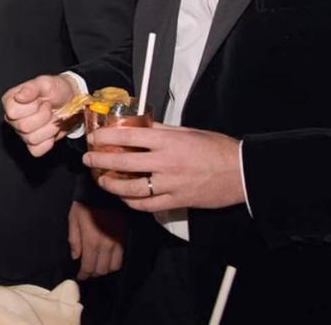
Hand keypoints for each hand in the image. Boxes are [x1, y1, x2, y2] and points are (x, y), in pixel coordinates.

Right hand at [2, 74, 77, 156]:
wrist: (71, 101)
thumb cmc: (56, 90)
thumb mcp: (45, 83)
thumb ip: (31, 88)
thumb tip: (19, 97)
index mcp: (10, 102)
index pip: (12, 113)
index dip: (31, 108)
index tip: (41, 101)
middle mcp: (13, 119)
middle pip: (23, 127)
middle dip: (43, 117)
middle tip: (50, 109)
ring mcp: (22, 133)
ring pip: (32, 139)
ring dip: (49, 128)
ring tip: (53, 118)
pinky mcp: (33, 145)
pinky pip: (37, 150)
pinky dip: (48, 141)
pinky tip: (52, 130)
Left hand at [68, 201, 124, 278]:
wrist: (104, 192)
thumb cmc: (85, 204)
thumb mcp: (73, 219)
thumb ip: (74, 240)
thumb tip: (75, 257)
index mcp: (91, 241)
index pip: (88, 267)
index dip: (83, 275)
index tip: (79, 277)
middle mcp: (106, 246)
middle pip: (101, 270)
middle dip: (93, 274)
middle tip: (87, 273)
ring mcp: (117, 243)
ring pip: (113, 267)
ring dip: (104, 270)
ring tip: (96, 267)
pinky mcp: (124, 239)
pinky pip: (122, 259)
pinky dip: (114, 264)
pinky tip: (107, 260)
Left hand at [84, 124, 244, 211]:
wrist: (242, 172)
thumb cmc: (216, 148)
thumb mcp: (186, 131)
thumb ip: (159, 130)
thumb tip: (135, 125)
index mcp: (168, 142)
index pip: (127, 137)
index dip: (105, 137)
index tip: (93, 138)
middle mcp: (166, 163)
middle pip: (123, 163)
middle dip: (99, 161)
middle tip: (88, 160)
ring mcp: (171, 185)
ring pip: (131, 189)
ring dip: (111, 184)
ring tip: (102, 180)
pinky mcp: (177, 201)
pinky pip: (147, 205)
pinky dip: (131, 202)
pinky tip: (124, 197)